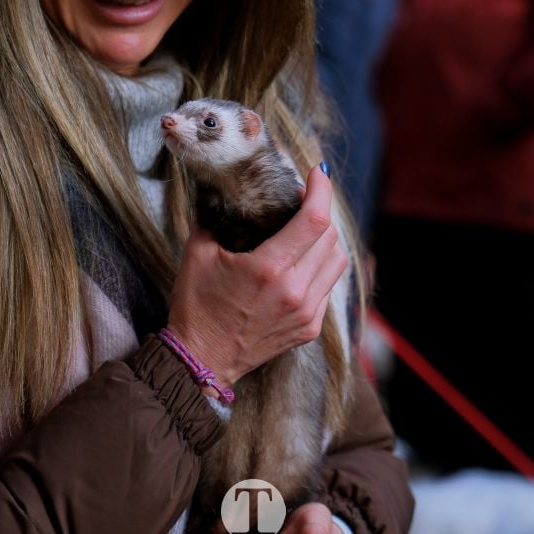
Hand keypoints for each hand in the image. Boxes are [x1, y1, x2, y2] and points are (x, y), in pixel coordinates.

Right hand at [167, 165, 347, 389]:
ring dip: (326, 239)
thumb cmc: (196, 307)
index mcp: (269, 269)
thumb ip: (214, 217)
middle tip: (301, 200)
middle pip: (330, 237)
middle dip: (320, 211)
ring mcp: (306, 312)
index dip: (322, 190)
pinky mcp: (309, 328)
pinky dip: (321, 267)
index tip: (317, 173)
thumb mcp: (197, 255)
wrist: (201, 359)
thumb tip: (223, 189)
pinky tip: (301, 262)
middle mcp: (295, 291)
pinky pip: (328, 287)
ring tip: (305, 230)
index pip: (314, 220)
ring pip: (337, 262)